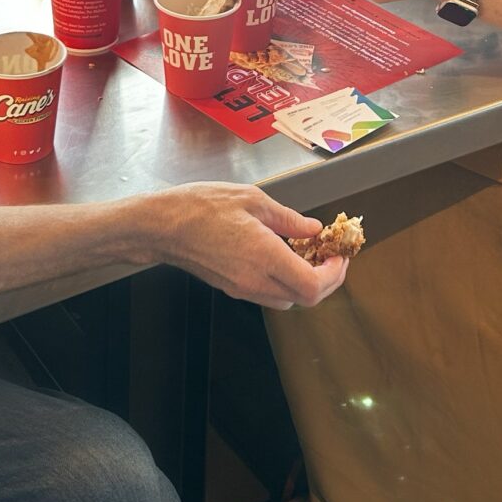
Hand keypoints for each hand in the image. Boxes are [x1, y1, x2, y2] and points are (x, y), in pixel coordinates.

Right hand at [150, 184, 349, 309]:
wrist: (162, 226)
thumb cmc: (201, 207)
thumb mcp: (252, 200)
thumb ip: (288, 219)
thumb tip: (313, 229)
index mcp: (265, 257)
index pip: (312, 286)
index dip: (334, 276)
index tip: (339, 257)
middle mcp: (255, 280)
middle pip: (305, 300)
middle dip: (325, 282)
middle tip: (330, 258)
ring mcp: (242, 288)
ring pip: (287, 301)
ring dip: (304, 284)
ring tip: (308, 256)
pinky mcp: (231, 288)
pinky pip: (268, 294)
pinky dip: (283, 282)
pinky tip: (282, 258)